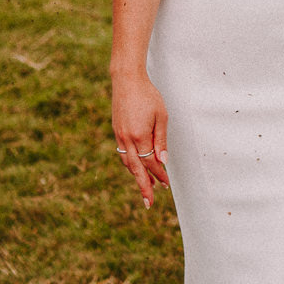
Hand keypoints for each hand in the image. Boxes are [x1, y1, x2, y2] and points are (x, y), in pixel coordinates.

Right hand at [110, 70, 169, 207]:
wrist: (126, 81)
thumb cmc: (148, 96)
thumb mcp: (161, 116)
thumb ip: (161, 140)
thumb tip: (162, 162)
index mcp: (139, 136)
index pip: (150, 162)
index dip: (158, 174)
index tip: (166, 184)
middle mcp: (126, 139)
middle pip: (136, 169)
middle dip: (143, 187)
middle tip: (149, 203)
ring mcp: (119, 136)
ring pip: (128, 162)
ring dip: (136, 176)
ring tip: (145, 187)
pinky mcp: (116, 132)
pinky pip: (123, 153)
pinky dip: (130, 164)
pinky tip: (136, 168)